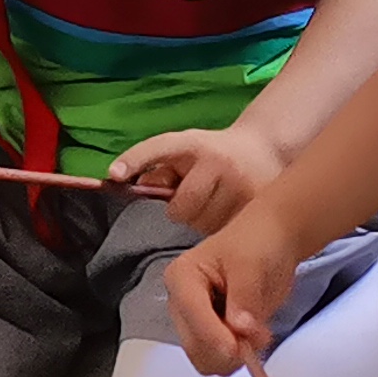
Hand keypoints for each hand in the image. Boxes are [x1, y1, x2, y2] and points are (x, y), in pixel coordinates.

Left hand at [110, 124, 284, 236]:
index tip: (113, 174)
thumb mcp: (184, 151)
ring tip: (215, 203)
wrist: (264, 151)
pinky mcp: (256, 205)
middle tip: (196, 197)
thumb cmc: (213, 153)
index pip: (160, 147)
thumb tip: (126, 184)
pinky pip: (224, 232)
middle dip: (182, 209)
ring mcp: (240, 184)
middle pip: (182, 208)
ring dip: (202, 220)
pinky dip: (221, 228)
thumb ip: (157, 170)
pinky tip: (228, 211)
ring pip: (203, 224)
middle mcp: (218, 161)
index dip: (135, 160)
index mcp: (194, 144)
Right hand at [161, 216, 305, 376]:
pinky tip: (255, 336)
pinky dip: (241, 357)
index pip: (191, 313)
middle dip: (227, 349)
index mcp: (182, 276)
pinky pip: (222, 361)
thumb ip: (244, 296)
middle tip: (258, 336)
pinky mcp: (213, 336)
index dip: (213, 335)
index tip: (238, 349)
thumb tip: (240, 328)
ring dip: (236, 356)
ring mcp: (197, 322)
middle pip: (194, 345)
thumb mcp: (251, 262)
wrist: (273, 242)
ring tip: (258, 331)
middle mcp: (182, 303)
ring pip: (207, 359)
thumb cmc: (257, 241)